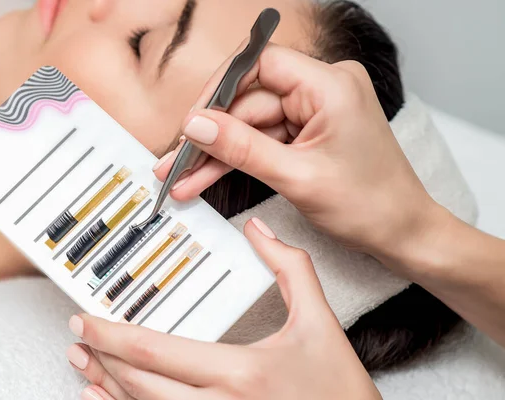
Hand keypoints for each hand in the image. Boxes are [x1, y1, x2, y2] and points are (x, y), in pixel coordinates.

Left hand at [65, 218, 380, 399]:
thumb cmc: (339, 390)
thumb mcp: (319, 323)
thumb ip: (290, 270)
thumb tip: (259, 230)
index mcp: (241, 371)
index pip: (157, 351)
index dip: (112, 337)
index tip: (86, 322)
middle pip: (140, 384)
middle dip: (102, 360)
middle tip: (78, 339)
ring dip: (106, 390)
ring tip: (83, 368)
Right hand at [153, 42, 438, 262]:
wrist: (400, 233)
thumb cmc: (370, 204)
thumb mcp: (297, 177)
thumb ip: (242, 148)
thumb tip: (196, 125)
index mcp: (330, 85)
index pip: (260, 64)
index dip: (219, 89)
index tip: (191, 121)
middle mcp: (322, 90)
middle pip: (249, 101)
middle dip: (210, 136)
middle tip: (175, 162)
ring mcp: (314, 112)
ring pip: (250, 126)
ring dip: (217, 154)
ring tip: (182, 178)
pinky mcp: (307, 134)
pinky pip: (262, 142)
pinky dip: (237, 161)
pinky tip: (206, 178)